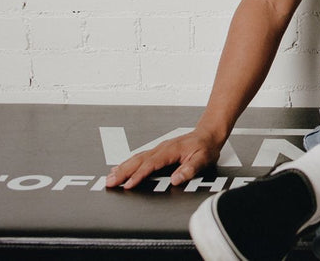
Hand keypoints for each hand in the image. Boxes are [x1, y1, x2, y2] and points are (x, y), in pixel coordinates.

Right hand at [105, 129, 222, 189]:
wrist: (208, 134)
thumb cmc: (206, 147)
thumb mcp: (203, 159)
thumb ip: (190, 169)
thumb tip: (176, 179)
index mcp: (171, 151)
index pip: (151, 164)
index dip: (139, 175)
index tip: (128, 184)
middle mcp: (162, 148)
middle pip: (138, 160)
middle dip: (123, 172)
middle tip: (110, 182)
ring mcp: (159, 149)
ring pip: (137, 158)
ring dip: (123, 168)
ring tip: (110, 177)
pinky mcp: (158, 151)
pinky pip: (140, 157)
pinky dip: (128, 163)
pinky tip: (121, 168)